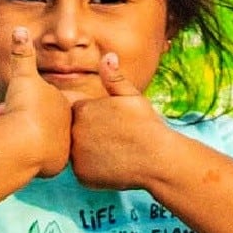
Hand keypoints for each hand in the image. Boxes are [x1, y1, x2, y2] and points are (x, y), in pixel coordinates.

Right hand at [0, 25, 71, 176]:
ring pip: (43, 142)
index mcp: (65, 104)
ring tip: (7, 141)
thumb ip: (22, 54)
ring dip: (27, 141)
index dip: (24, 102)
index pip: (47, 101)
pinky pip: (43, 161)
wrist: (25, 143)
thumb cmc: (25, 107)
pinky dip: (31, 158)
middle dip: (22, 123)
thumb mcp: (22, 77)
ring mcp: (65, 146)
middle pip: (44, 123)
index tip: (12, 106)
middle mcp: (70, 125)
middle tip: (2, 123)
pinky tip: (18, 158)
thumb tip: (19, 29)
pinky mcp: (58, 165)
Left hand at [60, 47, 176, 191]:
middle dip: (91, 134)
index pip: (80, 111)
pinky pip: (83, 170)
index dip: (98, 117)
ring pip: (78, 151)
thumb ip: (114, 78)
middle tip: (115, 139)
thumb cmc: (147, 125)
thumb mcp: (132, 96)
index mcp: (82, 110)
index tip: (113, 123)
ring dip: (90, 152)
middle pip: (76, 131)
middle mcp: (74, 132)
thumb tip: (107, 56)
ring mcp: (76, 156)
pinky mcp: (81, 176)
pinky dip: (94, 170)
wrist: (159, 160)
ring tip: (115, 152)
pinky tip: (113, 165)